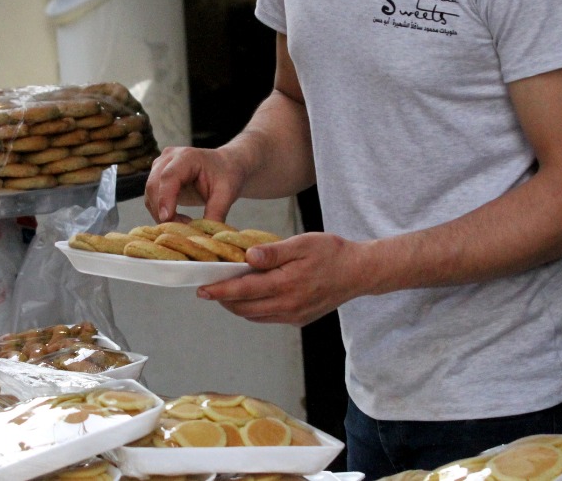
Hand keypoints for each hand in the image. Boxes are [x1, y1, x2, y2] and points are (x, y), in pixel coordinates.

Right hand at [144, 145, 246, 223]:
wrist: (226, 167)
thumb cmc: (227, 176)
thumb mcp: (226, 194)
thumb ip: (216, 213)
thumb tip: (204, 236)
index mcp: (187, 156)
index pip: (169, 176)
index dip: (165, 198)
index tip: (166, 218)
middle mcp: (169, 158)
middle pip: (154, 185)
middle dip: (162, 210)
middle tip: (178, 230)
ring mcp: (160, 166)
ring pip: (150, 194)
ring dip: (160, 214)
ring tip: (182, 226)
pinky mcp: (157, 177)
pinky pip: (152, 198)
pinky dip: (160, 212)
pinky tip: (177, 220)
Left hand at [196, 232, 365, 326]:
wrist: (359, 272)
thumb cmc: (332, 252)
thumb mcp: (302, 243)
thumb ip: (273, 252)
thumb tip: (247, 257)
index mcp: (286, 285)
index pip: (243, 291)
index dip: (219, 291)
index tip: (201, 289)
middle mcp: (288, 306)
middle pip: (244, 308)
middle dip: (223, 299)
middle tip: (208, 288)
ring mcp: (294, 315)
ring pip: (254, 315)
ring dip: (237, 305)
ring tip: (226, 290)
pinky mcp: (299, 318)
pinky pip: (268, 317)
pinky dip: (253, 309)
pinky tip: (250, 295)